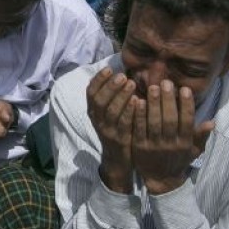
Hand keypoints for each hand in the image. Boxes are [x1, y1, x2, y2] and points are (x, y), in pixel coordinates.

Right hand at [86, 66, 137, 192]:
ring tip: (132, 83)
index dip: (98, 80)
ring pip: (111, 110)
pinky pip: (124, 123)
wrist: (117, 160)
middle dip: (110, 85)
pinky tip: (138, 101)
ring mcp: (107, 131)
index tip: (109, 69)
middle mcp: (97, 120)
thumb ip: (111, 98)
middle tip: (123, 75)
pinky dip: (129, 111)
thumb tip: (120, 73)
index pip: (90, 93)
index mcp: (93, 112)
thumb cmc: (117, 131)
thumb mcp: (108, 115)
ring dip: (121, 95)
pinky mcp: (119, 140)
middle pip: (99, 100)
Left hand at [133, 80, 212, 194]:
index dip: (187, 105)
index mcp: (185, 143)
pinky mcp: (139, 146)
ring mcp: (154, 146)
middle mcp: (171, 144)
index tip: (185, 88)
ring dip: (153, 104)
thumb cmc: (178, 160)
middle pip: (170, 119)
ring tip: (153, 87)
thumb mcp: (193, 151)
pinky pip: (139, 128)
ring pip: (154, 122)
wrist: (161, 180)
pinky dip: (139, 115)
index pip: (187, 121)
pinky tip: (137, 100)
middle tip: (166, 82)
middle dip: (168, 100)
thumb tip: (213, 122)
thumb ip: (201, 136)